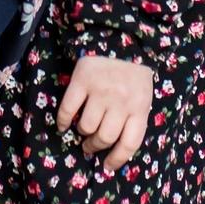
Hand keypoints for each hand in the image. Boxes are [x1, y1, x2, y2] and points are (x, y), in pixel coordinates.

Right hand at [57, 55, 154, 173]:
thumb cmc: (133, 74)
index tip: (106, 165)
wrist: (121, 38)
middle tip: (90, 144)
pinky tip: (63, 123)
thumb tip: (114, 150)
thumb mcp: (142, 96)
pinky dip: (62, 121)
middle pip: (105, 137)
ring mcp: (101, 90)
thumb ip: (133, 118)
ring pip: (86, 126)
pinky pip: (67, 110)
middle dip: (95, 145)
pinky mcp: (82, 80)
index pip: (130, 143)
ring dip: (81, 132)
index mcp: (139, 106)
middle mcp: (121, 101)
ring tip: (82, 128)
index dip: (117, 159)